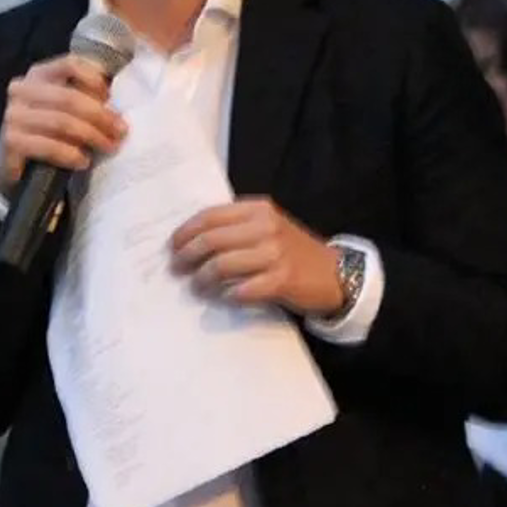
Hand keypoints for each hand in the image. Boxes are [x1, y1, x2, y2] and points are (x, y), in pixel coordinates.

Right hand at [0, 55, 127, 196]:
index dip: (93, 78)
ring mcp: (13, 115)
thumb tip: (113, 102)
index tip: (111, 96)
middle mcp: (21, 90)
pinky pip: (48, 146)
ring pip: (61, 122)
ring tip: (108, 146)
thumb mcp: (66, 109)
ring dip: (91, 136)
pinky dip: (70, 154)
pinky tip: (83, 161)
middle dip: (100, 116)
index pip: (69, 64)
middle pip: (69, 98)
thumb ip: (85, 98)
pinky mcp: (10, 141)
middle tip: (120, 132)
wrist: (16, 162)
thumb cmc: (49, 130)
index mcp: (38, 74)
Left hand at [170, 197, 341, 315]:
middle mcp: (265, 227)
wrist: (333, 273)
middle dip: (187, 256)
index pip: (210, 215)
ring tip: (197, 287)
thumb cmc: (293, 251)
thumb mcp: (268, 227)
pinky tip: (224, 297)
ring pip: (221, 265)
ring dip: (202, 279)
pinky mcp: (281, 280)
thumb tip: (193, 240)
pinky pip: (242, 289)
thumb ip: (237, 227)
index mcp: (258, 209)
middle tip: (177, 269)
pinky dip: (227, 295)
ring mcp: (274, 253)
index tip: (172, 245)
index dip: (186, 231)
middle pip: (211, 240)